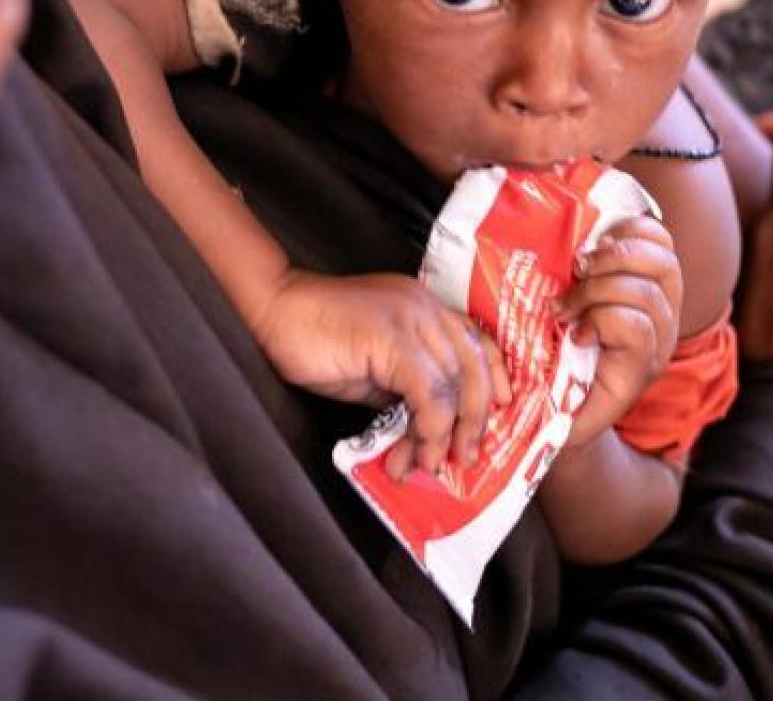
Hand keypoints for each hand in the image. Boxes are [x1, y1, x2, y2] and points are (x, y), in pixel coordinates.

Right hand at [257, 270, 510, 477]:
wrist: (274, 311)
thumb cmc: (315, 339)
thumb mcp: (374, 368)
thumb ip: (404, 388)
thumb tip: (426, 430)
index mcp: (426, 308)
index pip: (478, 343)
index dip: (496, 381)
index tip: (498, 416)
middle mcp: (427, 308)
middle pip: (474, 368)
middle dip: (475, 421)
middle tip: (463, 458)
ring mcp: (412, 319)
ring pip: (454, 385)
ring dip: (445, 435)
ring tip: (427, 464)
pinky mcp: (393, 338)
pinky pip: (428, 393)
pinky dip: (427, 429)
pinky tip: (411, 452)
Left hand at [557, 216, 683, 449]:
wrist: (551, 420)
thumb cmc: (552, 353)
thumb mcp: (563, 297)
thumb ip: (574, 264)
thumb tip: (554, 215)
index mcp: (648, 288)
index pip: (659, 237)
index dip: (628, 226)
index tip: (589, 241)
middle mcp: (663, 314)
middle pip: (663, 260)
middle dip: (616, 256)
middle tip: (577, 270)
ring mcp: (657, 345)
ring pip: (647, 292)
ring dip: (599, 292)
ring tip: (566, 310)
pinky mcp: (641, 372)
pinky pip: (635, 327)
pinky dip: (601, 321)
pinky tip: (577, 335)